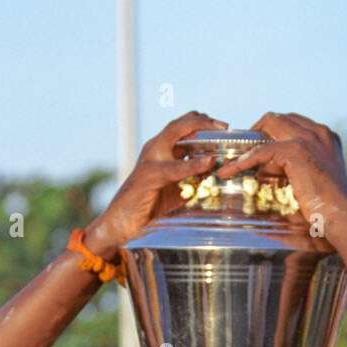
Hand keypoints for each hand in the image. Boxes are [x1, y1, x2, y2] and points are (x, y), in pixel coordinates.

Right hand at [85, 110, 227, 257]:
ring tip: (220, 135)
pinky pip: (174, 166)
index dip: (202, 123)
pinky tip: (207, 162)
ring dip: (200, 132)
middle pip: (181, 123)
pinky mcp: (149, 175)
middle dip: (204, 121)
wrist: (122, 225)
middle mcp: (155, 149)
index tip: (223, 128)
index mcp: (161, 151)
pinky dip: (192, 164)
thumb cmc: (149, 209)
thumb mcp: (176, 190)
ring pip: (176, 134)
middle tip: (225, 126)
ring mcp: (150, 160)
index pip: (182, 126)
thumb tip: (215, 176)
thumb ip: (193, 179)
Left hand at [216, 111, 346, 251]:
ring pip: (269, 125)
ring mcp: (308, 138)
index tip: (258, 146)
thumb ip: (297, 172)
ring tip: (232, 160)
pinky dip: (243, 160)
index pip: (293, 123)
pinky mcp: (295, 150)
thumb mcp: (314, 183)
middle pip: (279, 118)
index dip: (273, 132)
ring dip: (249, 142)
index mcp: (326, 138)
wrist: (342, 217)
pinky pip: (261, 150)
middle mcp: (319, 132)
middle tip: (243, 150)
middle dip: (258, 131)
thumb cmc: (329, 210)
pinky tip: (229, 171)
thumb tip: (267, 176)